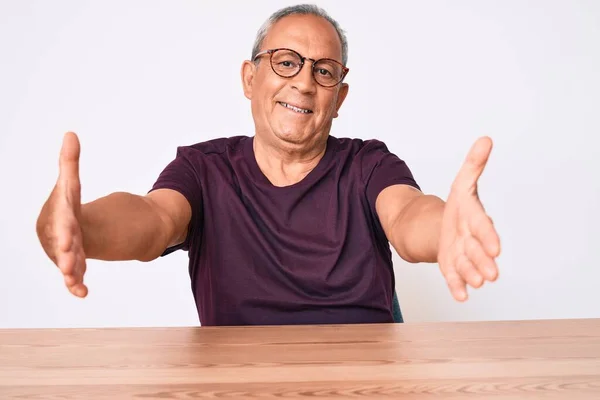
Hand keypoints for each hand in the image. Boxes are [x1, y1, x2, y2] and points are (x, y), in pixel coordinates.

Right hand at [36, 132, 87, 297]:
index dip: (63, 226)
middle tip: (66, 257)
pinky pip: (72, 277)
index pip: (60, 219)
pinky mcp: (70, 266)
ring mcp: (60, 253)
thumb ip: (70, 163)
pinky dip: (76, 285)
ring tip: (75, 278)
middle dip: (64, 250)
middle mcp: (54, 236)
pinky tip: (83, 293)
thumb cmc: (66, 206)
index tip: (67, 234)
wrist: (64, 229)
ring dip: (70, 270)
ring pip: (66, 262)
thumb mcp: (69, 185)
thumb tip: (71, 133)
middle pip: (61, 242)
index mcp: (54, 215)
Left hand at [437, 136, 500, 300]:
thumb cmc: (459, 208)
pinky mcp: (452, 268)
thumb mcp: (461, 184)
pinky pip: (454, 278)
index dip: (488, 237)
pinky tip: (461, 297)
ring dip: (471, 275)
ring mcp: (462, 255)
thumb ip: (473, 165)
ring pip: (467, 267)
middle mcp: (472, 241)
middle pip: (478, 252)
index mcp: (475, 220)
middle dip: (484, 262)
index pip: (482, 228)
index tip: (496, 248)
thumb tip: (485, 139)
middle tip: (491, 275)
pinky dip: (457, 288)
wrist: (447, 228)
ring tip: (477, 285)